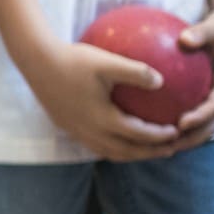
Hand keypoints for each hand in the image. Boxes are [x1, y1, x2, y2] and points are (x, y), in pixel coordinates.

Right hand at [20, 38, 179, 161]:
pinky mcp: (67, 126)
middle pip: (125, 152)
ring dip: (131, 154)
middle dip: (149, 153)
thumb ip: (136, 72)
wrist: (36, 62)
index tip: (176, 133)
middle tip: (170, 150)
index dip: (159, 137)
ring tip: (147, 150)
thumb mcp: (107, 62)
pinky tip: (119, 137)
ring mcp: (75, 130)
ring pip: (108, 152)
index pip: (137, 135)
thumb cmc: (73, 60)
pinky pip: (95, 145)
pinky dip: (113, 147)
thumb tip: (163, 81)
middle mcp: (88, 130)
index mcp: (101, 118)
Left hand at [167, 2, 213, 153]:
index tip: (181, 123)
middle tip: (165, 145)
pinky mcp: (201, 97)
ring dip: (179, 138)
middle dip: (190, 138)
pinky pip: (185, 112)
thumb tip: (185, 37)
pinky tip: (141, 125)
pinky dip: (169, 121)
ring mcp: (211, 98)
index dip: (201, 116)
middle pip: (209, 124)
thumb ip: (202, 33)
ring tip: (152, 146)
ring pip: (198, 125)